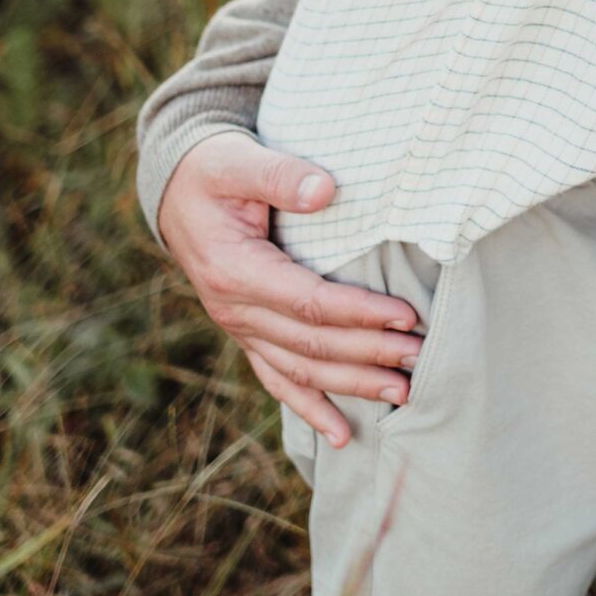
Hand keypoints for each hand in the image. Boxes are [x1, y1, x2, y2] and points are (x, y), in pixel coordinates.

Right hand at [158, 132, 421, 446]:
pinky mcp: (248, 332)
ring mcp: (239, 327)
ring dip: (352, 385)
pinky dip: (310, 407)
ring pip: (300, 370)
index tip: (405, 315)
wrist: (175, 189)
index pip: (308, 302)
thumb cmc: (213, 170)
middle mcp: (235, 310)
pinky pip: (278, 378)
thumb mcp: (238, 160)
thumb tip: (326, 190)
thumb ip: (280, 174)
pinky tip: (342, 435)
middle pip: (311, 344)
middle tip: (420, 358)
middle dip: (368, 354)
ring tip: (402, 395)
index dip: (358, 312)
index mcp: (235, 272)